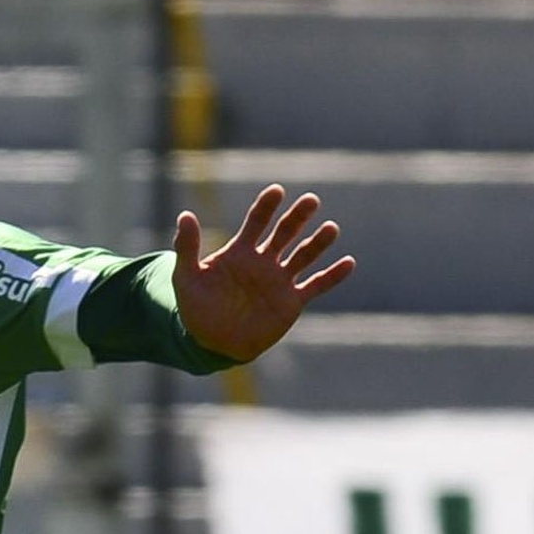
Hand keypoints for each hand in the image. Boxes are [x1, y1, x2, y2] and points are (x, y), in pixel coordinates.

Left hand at [171, 185, 355, 363]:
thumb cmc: (196, 308)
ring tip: (331, 228)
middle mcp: (264, 261)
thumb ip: (187, 247)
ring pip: (304, 255)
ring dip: (318, 242)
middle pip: (285, 232)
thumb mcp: (187, 277)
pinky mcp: (291, 301)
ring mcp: (280, 280)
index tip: (277, 191)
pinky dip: (333, 275)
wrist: (211, 342)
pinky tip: (349, 262)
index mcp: (240, 251)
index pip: (257, 221)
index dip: (267, 206)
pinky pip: (316, 285)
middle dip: (298, 216)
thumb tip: (185, 215)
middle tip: (311, 201)